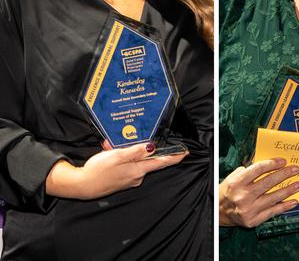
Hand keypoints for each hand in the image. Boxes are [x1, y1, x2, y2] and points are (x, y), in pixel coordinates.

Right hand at [46, 142, 187, 199]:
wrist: (81, 186)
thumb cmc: (98, 170)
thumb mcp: (117, 156)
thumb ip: (135, 152)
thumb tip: (152, 147)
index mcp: (138, 170)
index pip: (161, 162)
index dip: (174, 157)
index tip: (186, 152)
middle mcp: (137, 176)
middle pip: (146, 160)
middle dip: (138, 149)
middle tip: (125, 142)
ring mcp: (129, 179)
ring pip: (133, 161)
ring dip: (125, 152)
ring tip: (108, 147)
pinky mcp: (121, 180)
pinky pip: (125, 166)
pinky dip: (118, 158)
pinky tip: (106, 153)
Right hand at [219, 158, 298, 227]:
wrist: (218, 211)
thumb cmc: (229, 191)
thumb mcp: (234, 177)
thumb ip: (249, 171)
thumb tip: (270, 165)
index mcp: (237, 182)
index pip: (258, 169)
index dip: (272, 164)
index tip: (283, 161)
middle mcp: (243, 196)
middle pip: (268, 182)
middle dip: (284, 174)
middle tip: (295, 169)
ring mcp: (248, 209)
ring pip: (273, 198)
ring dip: (288, 190)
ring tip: (298, 184)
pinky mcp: (253, 220)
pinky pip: (272, 212)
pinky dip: (284, 206)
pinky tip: (293, 201)